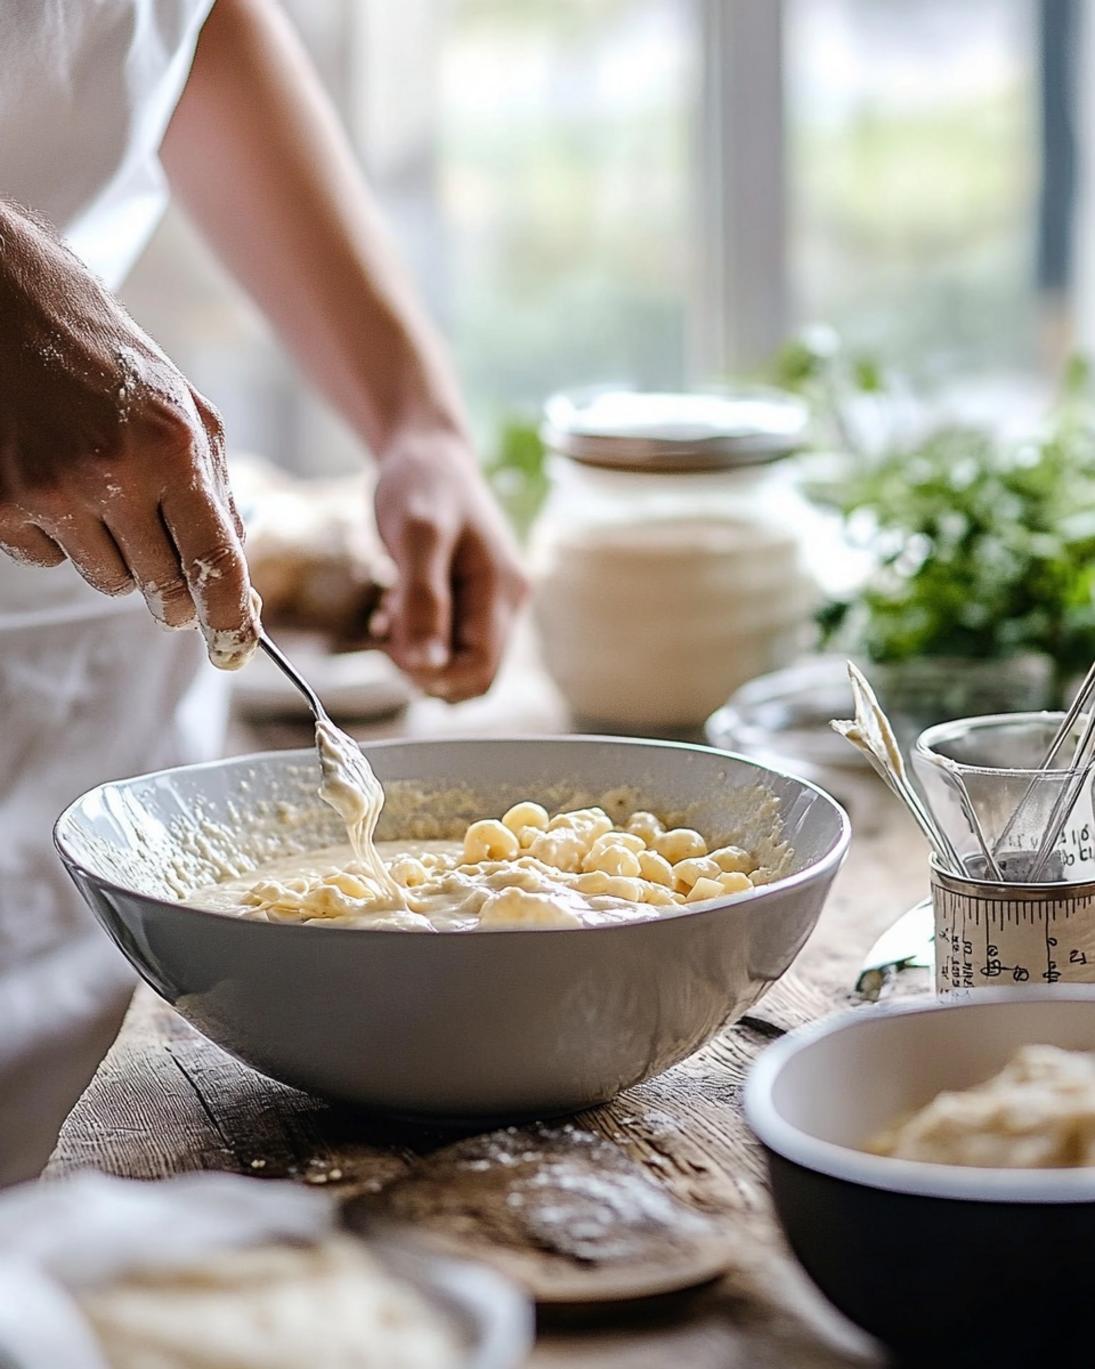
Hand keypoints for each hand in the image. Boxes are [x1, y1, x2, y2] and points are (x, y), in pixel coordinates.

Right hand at [0, 205, 257, 667]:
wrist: (11, 305)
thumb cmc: (110, 359)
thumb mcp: (188, 413)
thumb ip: (217, 495)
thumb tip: (236, 579)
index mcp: (173, 448)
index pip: (214, 562)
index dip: (229, 617)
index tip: (233, 647)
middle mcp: (114, 474)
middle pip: (161, 588)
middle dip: (175, 598)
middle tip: (175, 592)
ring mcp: (50, 491)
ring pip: (106, 580)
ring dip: (117, 558)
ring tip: (105, 495)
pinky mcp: (0, 503)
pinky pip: (48, 560)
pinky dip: (60, 537)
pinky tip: (55, 482)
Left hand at [372, 434, 526, 700]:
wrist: (425, 450)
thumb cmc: (422, 483)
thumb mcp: (416, 536)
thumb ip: (423, 601)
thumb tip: (425, 667)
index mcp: (502, 590)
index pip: (480, 670)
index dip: (435, 675)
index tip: (393, 646)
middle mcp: (505, 601)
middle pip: (472, 675)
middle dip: (425, 667)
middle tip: (388, 629)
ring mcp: (489, 601)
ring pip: (457, 663)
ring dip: (417, 654)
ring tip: (391, 611)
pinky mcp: (469, 599)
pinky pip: (448, 642)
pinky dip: (416, 638)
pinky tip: (393, 608)